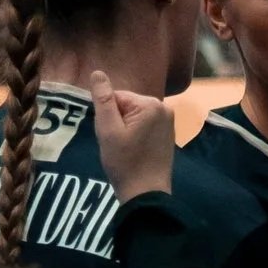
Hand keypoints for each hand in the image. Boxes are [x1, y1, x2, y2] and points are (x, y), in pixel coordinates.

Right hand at [90, 66, 174, 202]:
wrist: (146, 194)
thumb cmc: (124, 163)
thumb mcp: (108, 130)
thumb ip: (103, 100)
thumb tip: (97, 73)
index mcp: (150, 104)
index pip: (116, 97)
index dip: (107, 116)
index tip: (110, 136)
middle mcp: (164, 107)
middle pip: (127, 105)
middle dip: (117, 122)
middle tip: (117, 145)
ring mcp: (169, 121)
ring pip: (135, 116)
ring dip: (125, 129)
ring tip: (125, 149)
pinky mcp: (168, 133)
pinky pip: (145, 125)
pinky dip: (136, 135)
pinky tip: (134, 151)